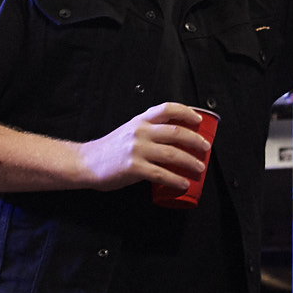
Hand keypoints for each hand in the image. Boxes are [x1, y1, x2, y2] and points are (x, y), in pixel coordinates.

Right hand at [78, 102, 210, 191]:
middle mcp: (140, 132)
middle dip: (196, 141)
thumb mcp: (129, 131)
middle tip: (206, 149)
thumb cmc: (110, 149)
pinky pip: (161, 174)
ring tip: (200, 168)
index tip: (199, 120)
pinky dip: (176, 179)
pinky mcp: (134, 168)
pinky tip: (183, 183)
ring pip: (172, 154)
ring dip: (191, 162)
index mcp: (140, 121)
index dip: (186, 112)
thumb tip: (176, 138)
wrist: (86, 163)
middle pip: (176, 132)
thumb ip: (149, 131)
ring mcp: (137, 149)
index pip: (167, 109)